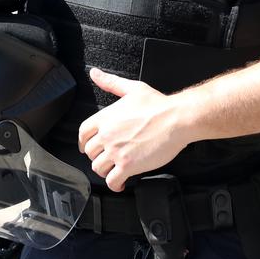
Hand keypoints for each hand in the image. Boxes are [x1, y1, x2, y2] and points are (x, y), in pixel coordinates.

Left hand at [78, 69, 191, 191]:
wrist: (176, 119)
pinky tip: (121, 183)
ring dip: (105, 171)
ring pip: (98, 168)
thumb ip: (110, 82)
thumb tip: (94, 73)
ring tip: (114, 170)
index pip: (83, 133)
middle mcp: (106, 135)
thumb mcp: (132, 88)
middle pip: (90, 153)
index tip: (88, 147)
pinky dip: (115, 185)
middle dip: (98, 157)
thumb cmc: (158, 104)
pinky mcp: (128, 166)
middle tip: (108, 158)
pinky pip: (112, 181)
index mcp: (105, 118)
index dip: (84, 142)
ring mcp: (116, 152)